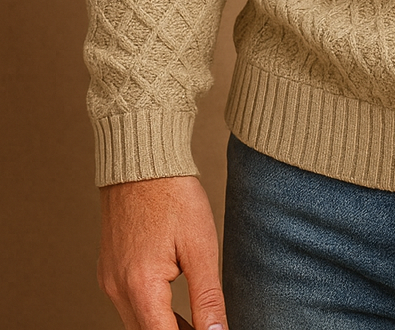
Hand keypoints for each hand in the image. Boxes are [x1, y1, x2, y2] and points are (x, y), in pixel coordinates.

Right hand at [98, 175, 226, 329]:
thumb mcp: (200, 247)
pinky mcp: (108, 269)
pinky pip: (127, 304)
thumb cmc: (172, 194)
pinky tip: (171, 305)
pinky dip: (149, 311)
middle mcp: (117, 288)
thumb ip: (207, 298)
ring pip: (136, 323)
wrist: (142, 160)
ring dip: (162, 326)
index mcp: (141, 286)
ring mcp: (109, 279)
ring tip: (194, 321)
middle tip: (206, 326)